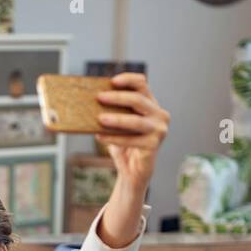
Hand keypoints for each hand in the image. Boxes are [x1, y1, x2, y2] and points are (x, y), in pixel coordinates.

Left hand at [95, 72, 168, 191]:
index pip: (142, 84)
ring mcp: (159, 130)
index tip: (111, 81)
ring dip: (116, 119)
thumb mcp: (119, 124)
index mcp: (151, 104)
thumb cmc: (124, 145)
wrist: (132, 171)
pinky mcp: (154, 145)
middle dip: (117, 97)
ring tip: (99, 119)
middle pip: (138, 99)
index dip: (128, 79)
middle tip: (99, 97)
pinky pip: (130, 140)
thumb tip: (90, 100)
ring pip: (135, 121)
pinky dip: (113, 138)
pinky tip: (99, 137)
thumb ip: (113, 111)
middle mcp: (160, 114)